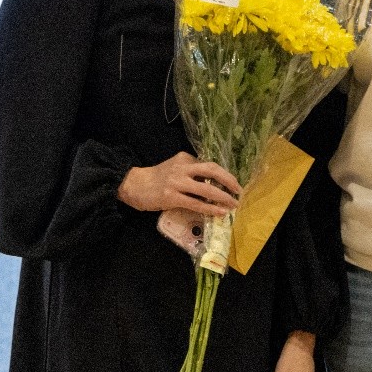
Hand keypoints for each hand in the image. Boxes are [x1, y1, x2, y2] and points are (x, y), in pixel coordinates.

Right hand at [116, 151, 241, 216]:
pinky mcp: (171, 197)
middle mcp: (182, 167)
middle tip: (239, 190)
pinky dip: (210, 208)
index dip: (224, 175)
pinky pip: (196, 204)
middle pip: (212, 170)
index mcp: (185, 158)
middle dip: (229, 180)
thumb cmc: (155, 178)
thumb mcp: (175, 168)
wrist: (132, 185)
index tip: (233, 184)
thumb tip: (212, 184)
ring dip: (223, 197)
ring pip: (206, 189)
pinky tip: (220, 212)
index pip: (209, 165)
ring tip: (234, 204)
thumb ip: (191, 172)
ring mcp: (177, 182)